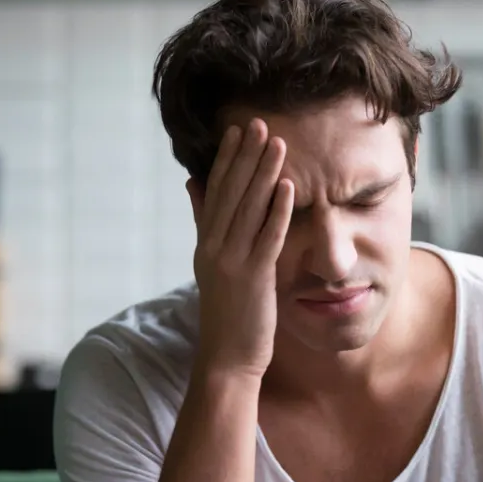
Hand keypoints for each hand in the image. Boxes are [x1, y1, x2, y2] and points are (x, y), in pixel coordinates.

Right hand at [189, 118, 294, 377]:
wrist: (226, 358)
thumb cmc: (227, 312)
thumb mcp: (211, 263)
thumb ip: (204, 222)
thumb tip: (193, 183)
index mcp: (205, 242)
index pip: (216, 192)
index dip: (228, 159)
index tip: (239, 130)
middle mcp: (214, 248)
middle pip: (231, 194)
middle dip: (246, 157)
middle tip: (259, 123)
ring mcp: (231, 262)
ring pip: (249, 210)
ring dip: (264, 175)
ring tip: (278, 144)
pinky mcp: (253, 278)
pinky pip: (266, 238)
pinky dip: (276, 212)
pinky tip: (288, 188)